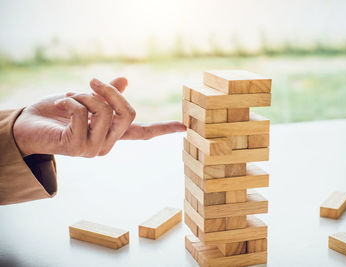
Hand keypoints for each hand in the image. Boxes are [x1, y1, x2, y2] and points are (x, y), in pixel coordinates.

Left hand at [13, 77, 185, 156]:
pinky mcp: (76, 148)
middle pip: (127, 113)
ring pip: (103, 112)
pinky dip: (69, 100)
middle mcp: (107, 144)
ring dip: (83, 95)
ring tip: (68, 96)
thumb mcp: (85, 98)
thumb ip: (106, 93)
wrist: (26, 126)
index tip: (184, 127)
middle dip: (109, 91)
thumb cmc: (57, 113)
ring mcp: (93, 149)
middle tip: (91, 80)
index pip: (143, 132)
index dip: (164, 128)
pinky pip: (81, 114)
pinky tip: (60, 103)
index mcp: (113, 134)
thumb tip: (125, 79)